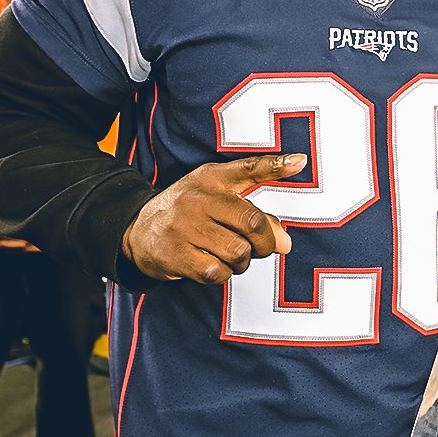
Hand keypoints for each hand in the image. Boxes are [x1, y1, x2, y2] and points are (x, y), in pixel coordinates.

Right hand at [121, 154, 305, 283]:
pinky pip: (217, 273)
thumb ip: (255, 209)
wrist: (136, 229)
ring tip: (230, 255)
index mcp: (212, 179)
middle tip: (259, 246)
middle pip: (253, 225)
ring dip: (242, 261)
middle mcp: (198, 199)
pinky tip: (212, 264)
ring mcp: (185, 227)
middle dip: (265, 243)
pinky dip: (223, 274)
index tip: (301, 161)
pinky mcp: (175, 256)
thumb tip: (285, 241)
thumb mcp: (216, 190)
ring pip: (238, 253)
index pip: (249, 168)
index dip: (277, 166)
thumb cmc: (188, 209)